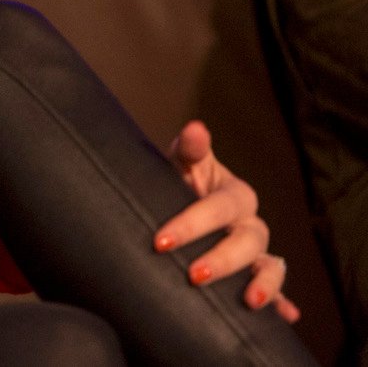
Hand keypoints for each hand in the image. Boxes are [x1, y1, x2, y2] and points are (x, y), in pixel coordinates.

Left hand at [154, 120, 299, 322]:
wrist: (173, 199)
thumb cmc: (178, 179)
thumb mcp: (181, 161)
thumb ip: (190, 148)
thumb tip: (196, 128)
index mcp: (234, 194)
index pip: (219, 208)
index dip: (193, 224)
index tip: (161, 241)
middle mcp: (249, 222)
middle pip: (247, 241)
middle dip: (222, 260)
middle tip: (193, 276)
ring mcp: (255, 250)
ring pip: (268, 266)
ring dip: (263, 285)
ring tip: (249, 302)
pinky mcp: (254, 273)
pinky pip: (274, 290)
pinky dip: (280, 304)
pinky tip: (282, 317)